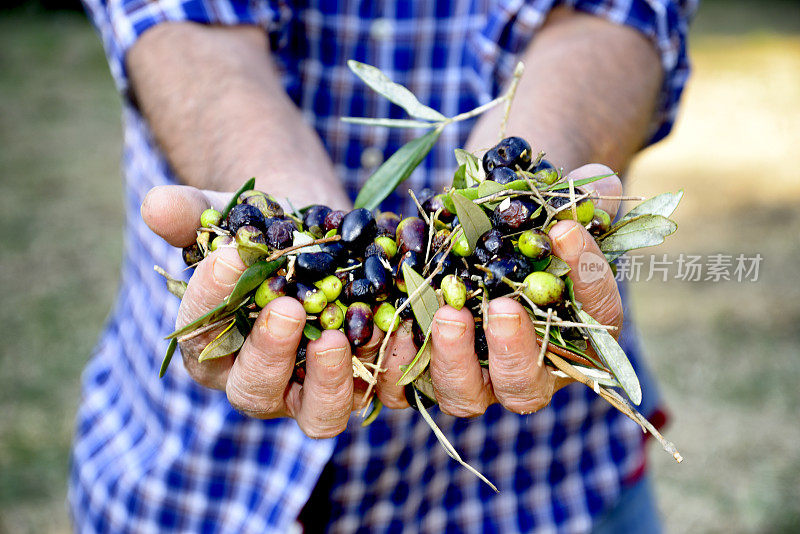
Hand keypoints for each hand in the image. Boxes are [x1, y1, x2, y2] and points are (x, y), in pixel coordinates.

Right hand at [142, 186, 382, 438]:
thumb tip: (155, 204)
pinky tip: (406, 327)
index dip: (208, 301)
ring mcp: (319, 389)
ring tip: (340, 335)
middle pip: (256, 392)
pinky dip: (396, 367)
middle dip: (269, 355)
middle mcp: (265, 381)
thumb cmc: (268, 230)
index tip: (223, 257)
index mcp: (217, 347)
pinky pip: (386, 394)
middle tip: (287, 310)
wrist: (325, 236)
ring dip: (332, 380)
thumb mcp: (234, 214)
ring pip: (321, 414)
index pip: (200, 336)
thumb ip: (196, 213)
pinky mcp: (372, 381)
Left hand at [373, 164, 623, 416]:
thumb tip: (597, 182)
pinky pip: (406, 384)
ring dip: (455, 357)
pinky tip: (391, 319)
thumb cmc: (520, 222)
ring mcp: (468, 377)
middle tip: (503, 307)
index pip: (596, 317)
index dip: (589, 278)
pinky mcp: (418, 371)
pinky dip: (397, 355)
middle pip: (526, 386)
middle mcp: (522, 370)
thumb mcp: (550, 202)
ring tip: (448, 311)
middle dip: (516, 350)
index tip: (565, 231)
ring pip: (464, 395)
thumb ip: (578, 194)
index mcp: (572, 335)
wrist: (469, 231)